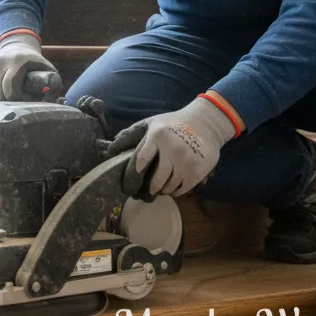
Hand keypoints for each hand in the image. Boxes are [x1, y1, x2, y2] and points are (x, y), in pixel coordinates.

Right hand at [0, 32, 58, 100]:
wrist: (16, 46)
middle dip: (8, 101)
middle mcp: (0, 61)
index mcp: (17, 61)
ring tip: (9, 94)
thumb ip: (53, 85)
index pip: (10, 86)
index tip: (24, 98)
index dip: (17, 98)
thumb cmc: (35, 64)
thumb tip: (52, 100)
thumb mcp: (47, 70)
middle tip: (17, 98)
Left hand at [103, 96, 237, 197]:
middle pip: (155, 181)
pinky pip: (181, 190)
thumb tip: (110, 150)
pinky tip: (172, 185)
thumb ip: (130, 135)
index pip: (139, 162)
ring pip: (168, 188)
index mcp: (157, 136)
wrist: (206, 123)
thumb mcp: (150, 124)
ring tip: (158, 186)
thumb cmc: (172, 124)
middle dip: (147, 189)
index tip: (128, 187)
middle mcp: (172, 149)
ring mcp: (186, 161)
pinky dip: (174, 191)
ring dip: (161, 190)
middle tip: (143, 191)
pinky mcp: (198, 171)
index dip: (131, 178)